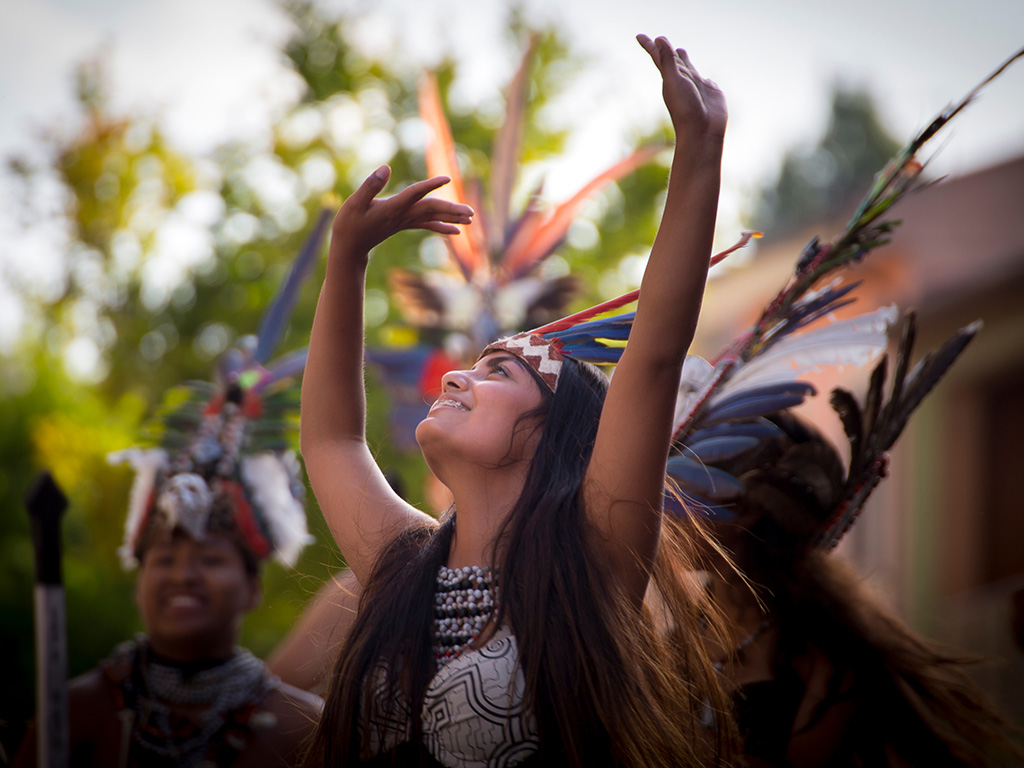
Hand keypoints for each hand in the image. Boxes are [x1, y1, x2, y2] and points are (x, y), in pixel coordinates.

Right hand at [332, 166, 473, 256]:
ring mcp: (405, 222)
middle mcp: (402, 216)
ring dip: (452, 217)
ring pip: (432, 217)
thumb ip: (370, 185)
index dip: (430, 185)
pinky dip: (442, 227)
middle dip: (451, 209)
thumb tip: (386, 168)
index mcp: (392, 208)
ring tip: (471, 218)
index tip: (447, 178)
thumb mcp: (354, 203)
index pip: (415, 194)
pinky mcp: (404, 225)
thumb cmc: (349, 224)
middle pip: (431, 209)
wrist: (349, 248)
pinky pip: (427, 226)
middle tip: (472, 212)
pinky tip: (458, 231)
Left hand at [637, 35, 726, 144]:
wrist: (702, 132)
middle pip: (673, 60)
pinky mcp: (711, 92)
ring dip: (684, 60)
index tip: (639, 36)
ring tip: (681, 51)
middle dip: (667, 50)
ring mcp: (697, 87)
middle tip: (661, 40)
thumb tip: (659, 39)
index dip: (650, 45)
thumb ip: (667, 61)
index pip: (659, 56)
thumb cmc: (685, 109)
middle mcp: (683, 81)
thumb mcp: (674, 81)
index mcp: (670, 78)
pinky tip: (706, 79)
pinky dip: (705, 78)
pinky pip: (707, 81)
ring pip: (689, 68)